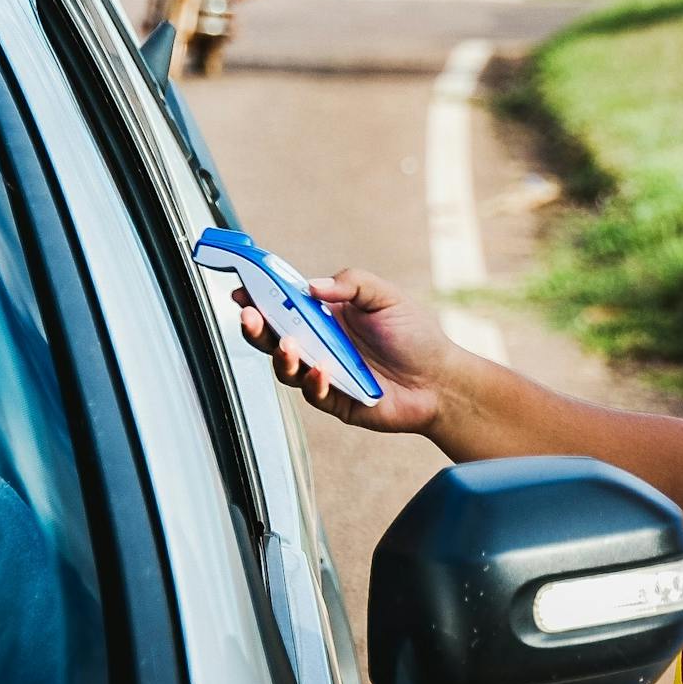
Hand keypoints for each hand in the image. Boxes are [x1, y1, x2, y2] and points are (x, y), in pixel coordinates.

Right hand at [236, 267, 458, 434]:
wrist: (441, 380)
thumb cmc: (415, 336)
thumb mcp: (385, 297)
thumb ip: (351, 283)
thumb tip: (311, 286)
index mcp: (326, 315)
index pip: (285, 303)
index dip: (261, 296)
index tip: (242, 289)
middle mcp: (320, 343)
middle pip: (275, 337)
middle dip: (256, 327)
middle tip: (249, 316)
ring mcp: (325, 372)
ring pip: (287, 367)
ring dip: (281, 356)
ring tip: (287, 345)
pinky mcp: (336, 400)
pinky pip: (314, 393)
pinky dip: (313, 382)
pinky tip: (321, 371)